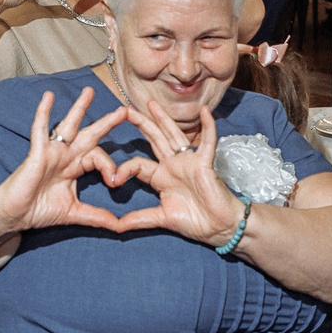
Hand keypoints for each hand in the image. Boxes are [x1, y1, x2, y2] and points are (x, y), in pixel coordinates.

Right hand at [0, 89, 138, 237]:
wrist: (14, 215)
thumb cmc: (39, 210)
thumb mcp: (74, 214)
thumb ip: (96, 216)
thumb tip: (119, 227)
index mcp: (75, 167)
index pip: (98, 157)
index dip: (110, 166)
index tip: (115, 182)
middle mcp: (66, 155)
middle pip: (90, 135)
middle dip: (106, 123)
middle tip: (124, 110)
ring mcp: (51, 151)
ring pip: (68, 125)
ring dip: (80, 108)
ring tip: (90, 91)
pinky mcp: (36, 152)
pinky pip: (40, 129)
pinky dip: (44, 112)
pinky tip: (48, 97)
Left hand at [109, 103, 247, 245]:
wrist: (218, 228)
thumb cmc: (194, 222)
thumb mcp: (161, 219)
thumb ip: (139, 219)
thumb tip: (116, 226)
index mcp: (161, 177)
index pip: (138, 164)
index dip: (125, 169)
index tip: (113, 180)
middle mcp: (173, 165)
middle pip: (154, 140)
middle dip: (141, 125)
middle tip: (125, 110)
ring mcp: (189, 162)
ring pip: (174, 135)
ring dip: (164, 119)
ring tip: (152, 104)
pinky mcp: (204, 164)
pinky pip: (208, 142)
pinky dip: (208, 127)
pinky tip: (206, 112)